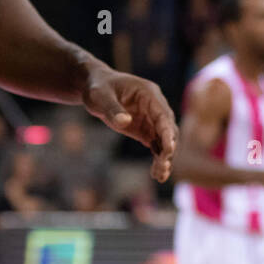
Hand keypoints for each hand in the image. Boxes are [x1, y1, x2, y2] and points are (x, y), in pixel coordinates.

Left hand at [81, 64, 177, 181]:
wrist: (94, 87)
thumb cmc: (97, 87)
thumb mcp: (99, 96)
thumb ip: (112, 109)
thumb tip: (125, 122)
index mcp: (148, 94)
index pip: (163, 115)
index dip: (167, 132)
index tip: (168, 149)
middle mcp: (155, 106)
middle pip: (169, 130)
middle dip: (168, 149)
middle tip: (162, 168)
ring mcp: (151, 118)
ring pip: (165, 140)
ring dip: (164, 158)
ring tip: (160, 176)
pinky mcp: (146, 129)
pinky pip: (156, 145)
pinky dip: (158, 159)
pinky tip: (157, 174)